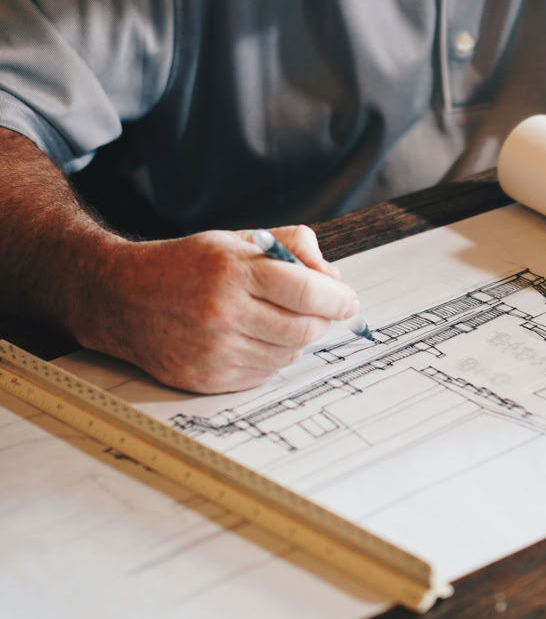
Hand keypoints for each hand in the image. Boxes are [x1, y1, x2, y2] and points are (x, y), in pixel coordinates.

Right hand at [70, 225, 358, 392]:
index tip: (349, 302)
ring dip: (295, 340)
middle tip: (317, 310)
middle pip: (305, 329)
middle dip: (321, 320)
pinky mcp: (207, 378)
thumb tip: (333, 277)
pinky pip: (264, 374)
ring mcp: (214, 350)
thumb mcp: (237, 239)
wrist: (123, 297)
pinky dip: (271, 358)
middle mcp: (223, 313)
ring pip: (288, 355)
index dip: (338, 299)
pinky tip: (255, 339)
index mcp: (233, 271)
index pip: (308, 292)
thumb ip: (292, 246)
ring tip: (276, 320)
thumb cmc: (187, 265)